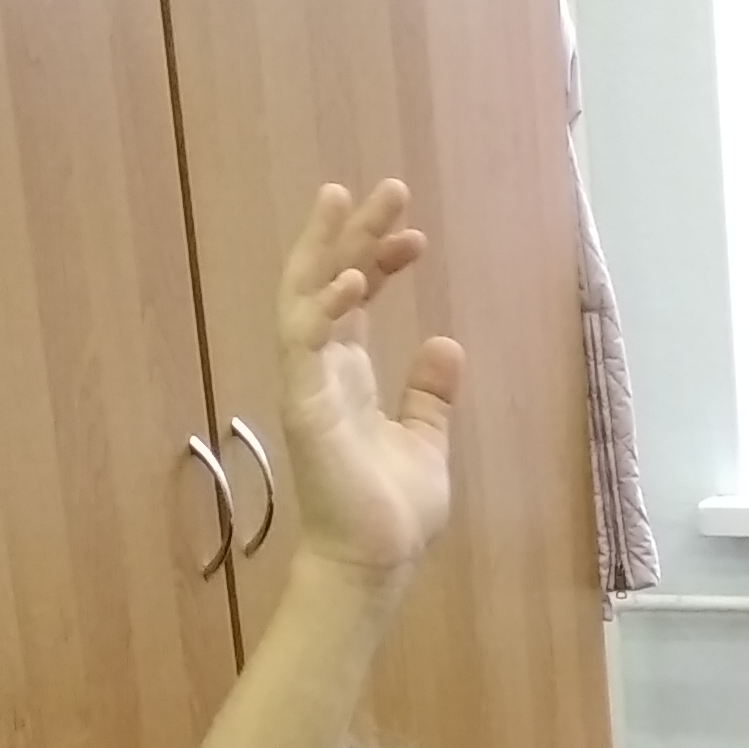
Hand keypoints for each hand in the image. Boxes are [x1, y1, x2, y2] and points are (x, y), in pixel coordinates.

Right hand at [273, 180, 462, 578]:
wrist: (376, 561)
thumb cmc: (392, 509)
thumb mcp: (425, 439)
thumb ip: (430, 393)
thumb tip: (444, 343)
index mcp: (346, 375)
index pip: (354, 298)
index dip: (380, 260)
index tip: (415, 236)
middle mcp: (321, 369)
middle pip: (326, 281)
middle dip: (351, 232)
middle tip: (384, 187)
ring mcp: (308, 383)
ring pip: (305, 295)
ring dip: (326, 247)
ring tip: (346, 199)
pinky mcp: (304, 403)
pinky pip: (306, 342)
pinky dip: (326, 306)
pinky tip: (356, 278)